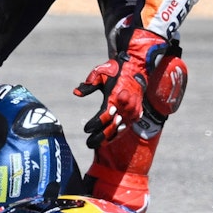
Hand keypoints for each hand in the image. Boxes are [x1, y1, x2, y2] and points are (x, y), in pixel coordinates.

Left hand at [73, 27, 168, 148]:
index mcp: (114, 97)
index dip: (94, 125)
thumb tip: (76, 93)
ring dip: (109, 137)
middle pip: (111, 126)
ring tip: (98, 144)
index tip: (86, 129)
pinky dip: (119, 133)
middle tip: (89, 144)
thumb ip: (88, 85)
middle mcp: (124, 106)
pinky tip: (110, 139)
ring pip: (120, 129)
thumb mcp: (100, 73)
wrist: (136, 67)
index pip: (103, 116)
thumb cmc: (116, 70)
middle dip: (100, 137)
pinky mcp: (137, 112)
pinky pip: (127, 126)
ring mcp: (132, 110)